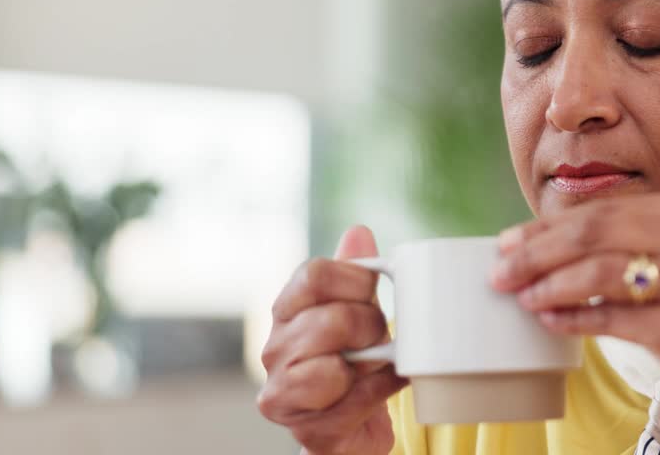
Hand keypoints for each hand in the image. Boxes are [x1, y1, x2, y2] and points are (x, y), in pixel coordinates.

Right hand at [257, 226, 406, 454]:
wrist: (355, 423)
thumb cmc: (355, 358)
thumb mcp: (360, 309)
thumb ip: (356, 273)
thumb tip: (358, 232)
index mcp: (288, 309)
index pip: (314, 274)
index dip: (355, 280)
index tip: (372, 291)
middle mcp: (274, 347)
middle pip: (330, 320)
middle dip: (370, 327)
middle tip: (378, 336)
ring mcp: (282, 389)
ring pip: (333, 364)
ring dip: (371, 363)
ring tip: (375, 363)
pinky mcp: (303, 427)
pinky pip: (351, 400)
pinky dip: (378, 391)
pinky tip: (384, 385)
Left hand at [489, 193, 659, 416]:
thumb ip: (631, 243)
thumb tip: (546, 245)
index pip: (601, 211)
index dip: (546, 227)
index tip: (507, 242)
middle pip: (592, 234)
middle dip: (536, 253)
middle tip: (499, 271)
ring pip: (597, 274)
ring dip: (549, 286)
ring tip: (521, 298)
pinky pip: (611, 319)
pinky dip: (574, 319)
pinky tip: (551, 322)